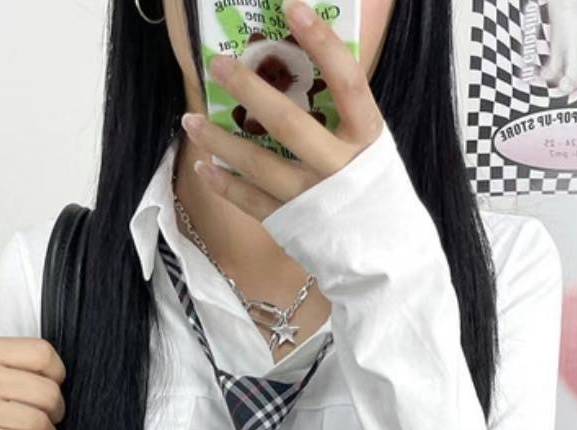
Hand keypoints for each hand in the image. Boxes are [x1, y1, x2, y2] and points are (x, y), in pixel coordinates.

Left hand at [181, 0, 384, 221]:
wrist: (386, 258)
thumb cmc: (374, 190)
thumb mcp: (371, 147)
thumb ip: (343, 114)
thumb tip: (300, 69)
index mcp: (367, 137)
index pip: (347, 81)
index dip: (322, 43)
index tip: (293, 9)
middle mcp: (340, 167)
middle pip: (289, 123)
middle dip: (249, 90)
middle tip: (217, 65)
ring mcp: (313, 199)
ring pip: (259, 165)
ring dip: (220, 141)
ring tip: (190, 119)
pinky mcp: (294, 224)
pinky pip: (251, 201)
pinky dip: (224, 184)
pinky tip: (203, 166)